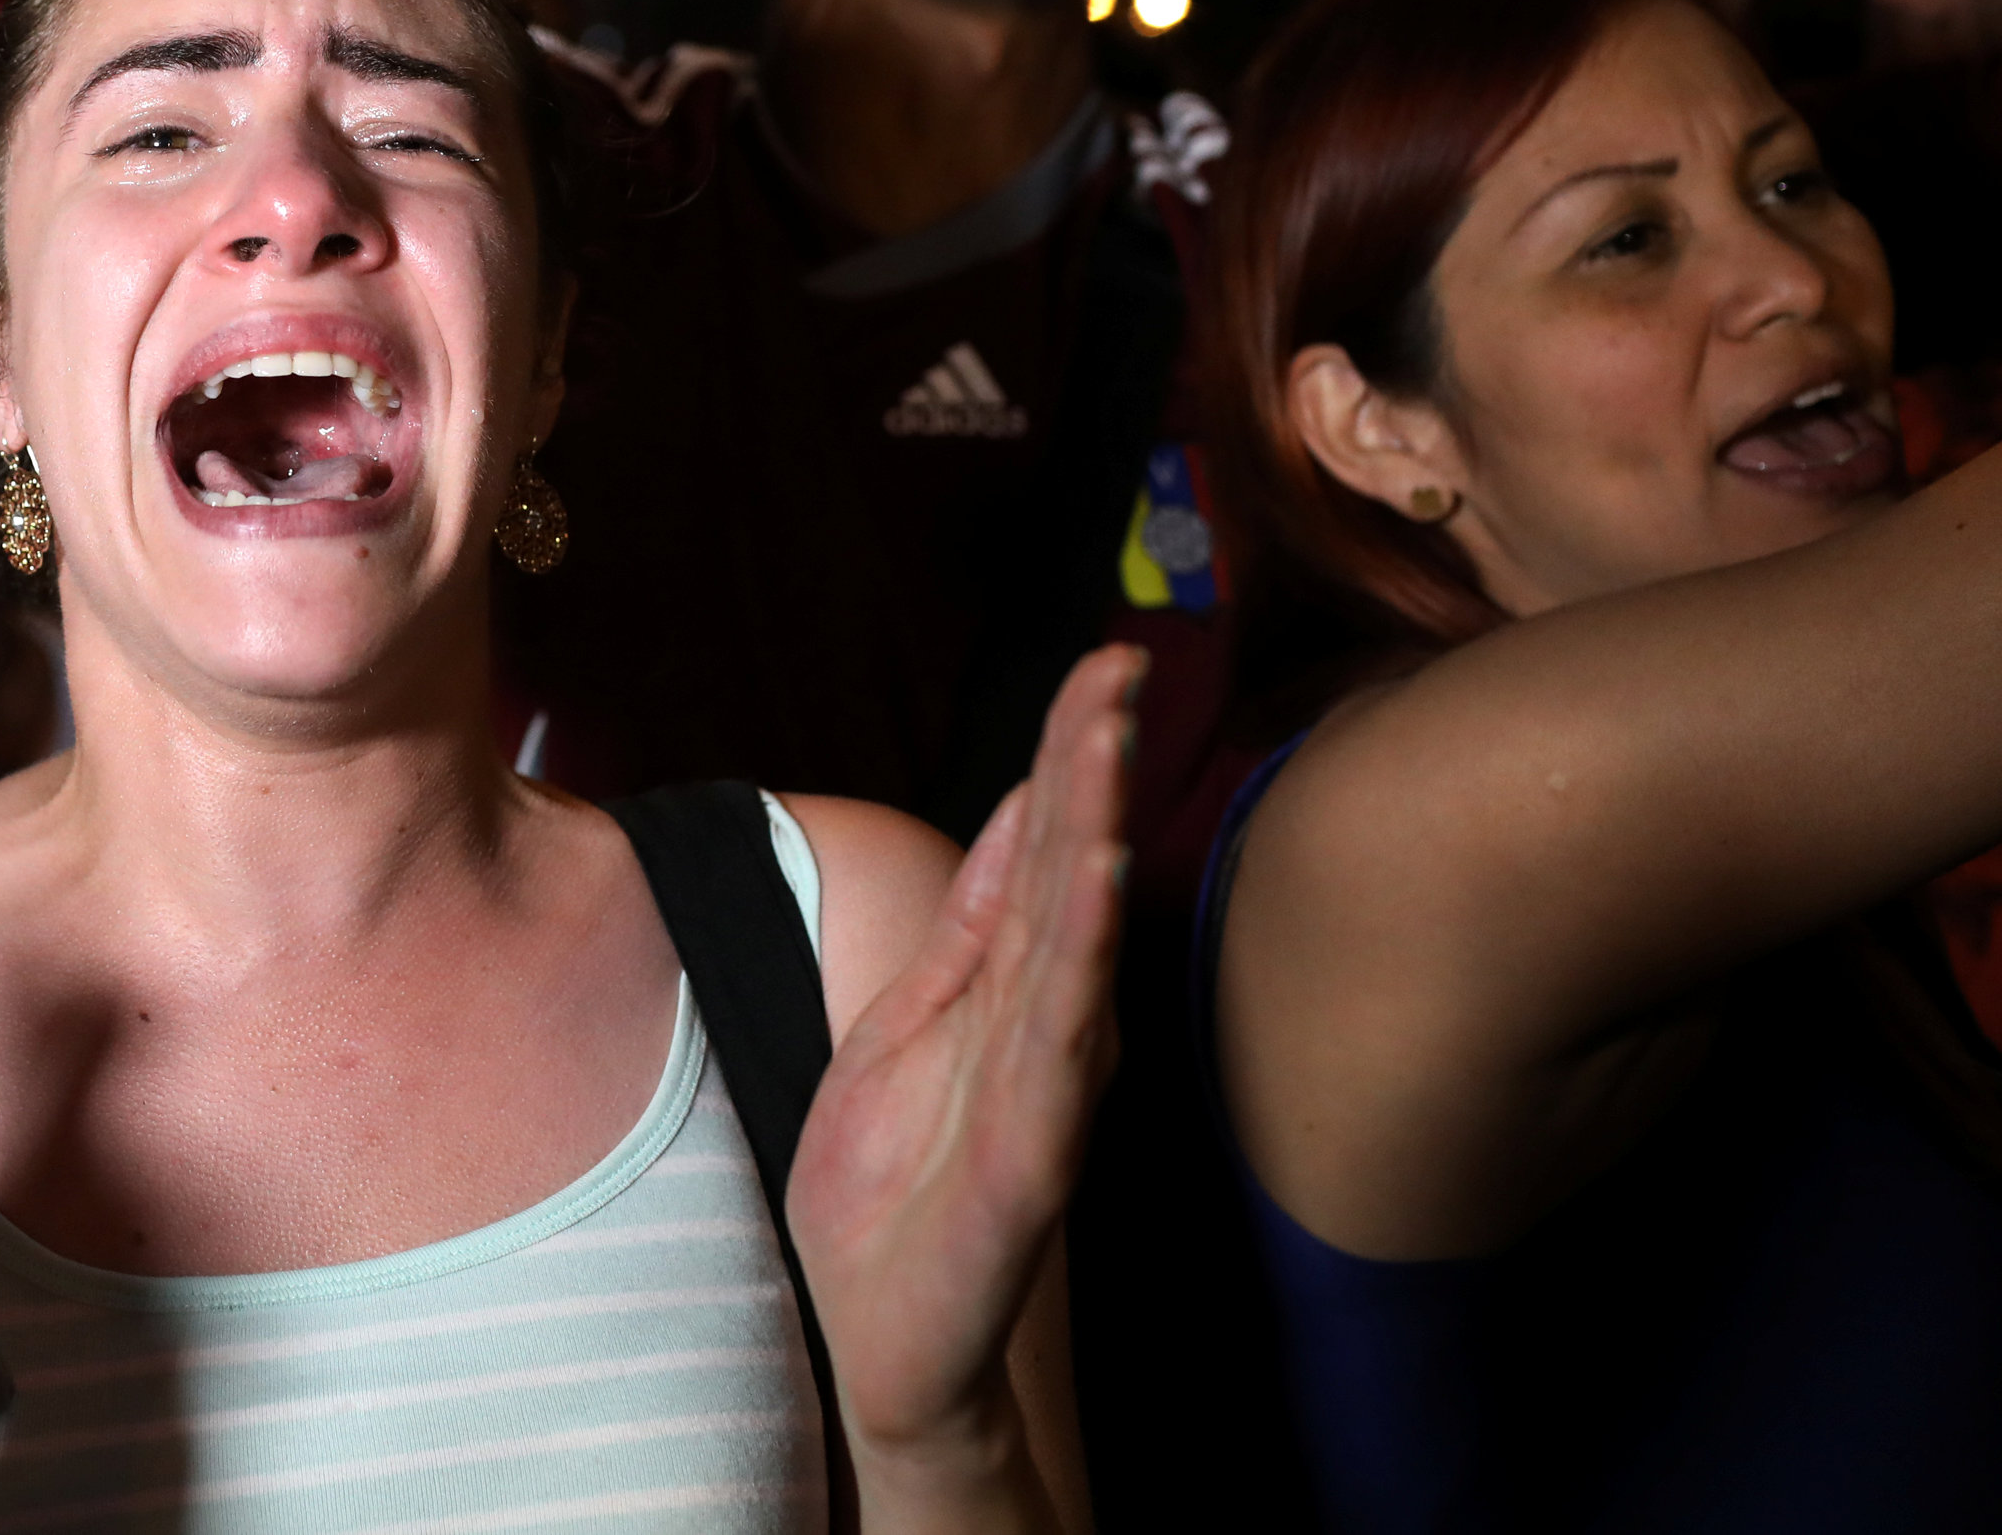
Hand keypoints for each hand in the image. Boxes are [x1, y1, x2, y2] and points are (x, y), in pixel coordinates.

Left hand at [788, 646, 1135, 1494]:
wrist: (883, 1344)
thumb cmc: (895, 1194)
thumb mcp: (906, 1027)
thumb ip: (969, 925)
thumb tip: (1015, 811)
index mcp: (1013, 991)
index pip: (1046, 849)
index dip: (1070, 753)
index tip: (1100, 658)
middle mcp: (1048, 1027)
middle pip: (1072, 875)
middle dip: (1092, 767)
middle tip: (1118, 665)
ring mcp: (1042, 1091)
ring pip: (1077, 944)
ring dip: (1093, 842)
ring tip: (1106, 751)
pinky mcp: (1027, 1160)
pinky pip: (1058, 1050)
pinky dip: (1080, 969)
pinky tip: (1096, 893)